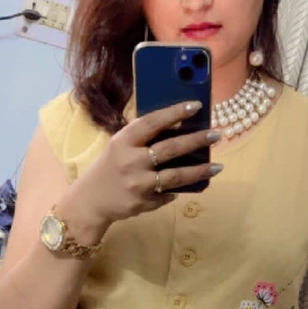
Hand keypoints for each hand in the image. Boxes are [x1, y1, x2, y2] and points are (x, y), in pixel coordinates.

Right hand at [61, 101, 221, 240]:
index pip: (152, 122)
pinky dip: (179, 188)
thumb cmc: (108, 168)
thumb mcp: (119, 147)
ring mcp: (138, 184)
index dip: (175, 112)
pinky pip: (169, 193)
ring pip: (176, 176)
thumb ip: (142, 138)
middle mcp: (131, 161)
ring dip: (200, 171)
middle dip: (197, 140)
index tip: (196, 105)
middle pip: (170, 148)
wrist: (90, 202)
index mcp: (123, 141)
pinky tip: (191, 185)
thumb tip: (178, 128)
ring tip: (217, 166)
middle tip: (217, 134)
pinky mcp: (144, 202)